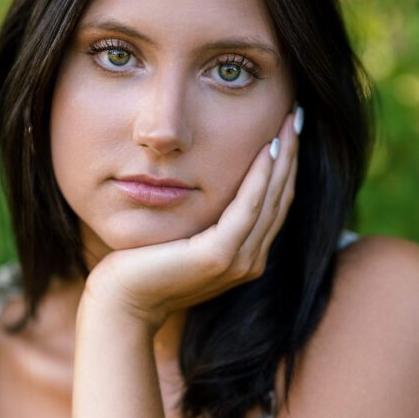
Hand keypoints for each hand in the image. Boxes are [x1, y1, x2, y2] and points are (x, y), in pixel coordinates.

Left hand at [82, 111, 299, 329]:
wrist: (121, 302)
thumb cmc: (142, 267)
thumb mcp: (182, 237)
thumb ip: (205, 219)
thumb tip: (210, 182)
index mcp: (244, 257)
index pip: (274, 205)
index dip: (285, 166)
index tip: (288, 129)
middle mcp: (249, 261)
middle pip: (281, 198)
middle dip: (291, 155)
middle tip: (297, 116)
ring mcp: (238, 261)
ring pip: (272, 199)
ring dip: (283, 159)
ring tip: (288, 123)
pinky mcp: (219, 256)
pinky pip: (248, 207)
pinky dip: (260, 177)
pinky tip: (266, 150)